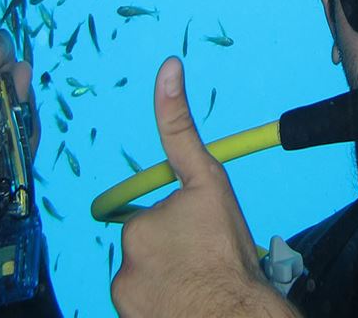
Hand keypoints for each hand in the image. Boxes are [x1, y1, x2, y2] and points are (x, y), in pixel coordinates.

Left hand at [111, 57, 299, 317]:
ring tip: (201, 286)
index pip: (153, 220)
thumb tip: (166, 65)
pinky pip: (146, 307)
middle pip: (151, 251)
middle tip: (206, 263)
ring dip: (169, 280)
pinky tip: (186, 304)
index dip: (180, 228)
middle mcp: (124, 261)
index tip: (194, 237)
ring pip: (148, 280)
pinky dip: (162, 306)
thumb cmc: (227, 251)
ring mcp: (125, 295)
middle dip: (174, 254)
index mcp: (140, 224)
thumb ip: (180, 128)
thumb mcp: (210, 182)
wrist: (233, 314)